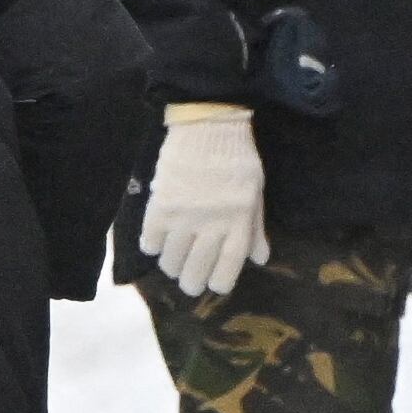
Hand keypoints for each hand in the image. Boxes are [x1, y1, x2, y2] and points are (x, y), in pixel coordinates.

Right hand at [139, 105, 267, 299]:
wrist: (208, 125)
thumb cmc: (236, 158)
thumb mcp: (254, 192)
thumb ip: (255, 227)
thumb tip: (260, 259)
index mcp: (239, 220)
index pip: (230, 264)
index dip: (220, 282)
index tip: (214, 286)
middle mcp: (213, 223)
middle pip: (197, 269)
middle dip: (192, 283)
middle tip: (188, 283)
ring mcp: (185, 216)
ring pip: (172, 260)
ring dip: (171, 266)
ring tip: (171, 262)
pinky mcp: (161, 206)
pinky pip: (151, 241)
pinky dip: (152, 246)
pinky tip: (155, 242)